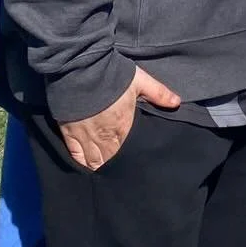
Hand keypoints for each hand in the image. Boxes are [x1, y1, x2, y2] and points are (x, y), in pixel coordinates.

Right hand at [58, 66, 180, 170]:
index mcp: (123, 125)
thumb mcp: (141, 81)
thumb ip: (159, 93)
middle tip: (122, 175)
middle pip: (110, 160)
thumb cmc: (112, 76)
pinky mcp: (69, 133)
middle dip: (116, 168)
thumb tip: (176, 103)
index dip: (132, 159)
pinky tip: (87, 168)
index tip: (136, 166)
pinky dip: (82, 163)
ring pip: (93, 161)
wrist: (81, 70)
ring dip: (100, 168)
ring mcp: (85, 136)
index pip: (129, 151)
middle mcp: (104, 136)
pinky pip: (75, 155)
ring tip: (106, 176)